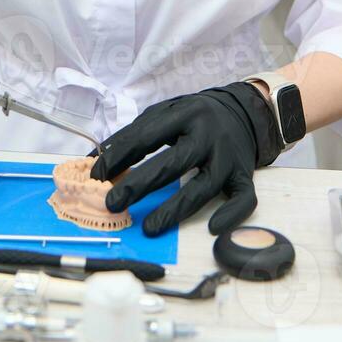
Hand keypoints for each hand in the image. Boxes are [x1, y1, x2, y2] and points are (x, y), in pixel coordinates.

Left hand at [89, 82, 282, 236]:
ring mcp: (229, 156)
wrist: (243, 112)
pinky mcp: (245, 175)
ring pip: (204, 186)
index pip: (147, 136)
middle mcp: (208, 134)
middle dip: (140, 184)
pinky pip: (243, 199)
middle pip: (174, 162)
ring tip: (149, 227)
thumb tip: (96, 161)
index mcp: (185, 114)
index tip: (97, 176)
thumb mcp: (164, 114)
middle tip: (113, 202)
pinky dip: (230, 215)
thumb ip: (133, 135)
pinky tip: (211, 229)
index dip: (120, 156)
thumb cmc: (193, 118)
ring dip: (175, 208)